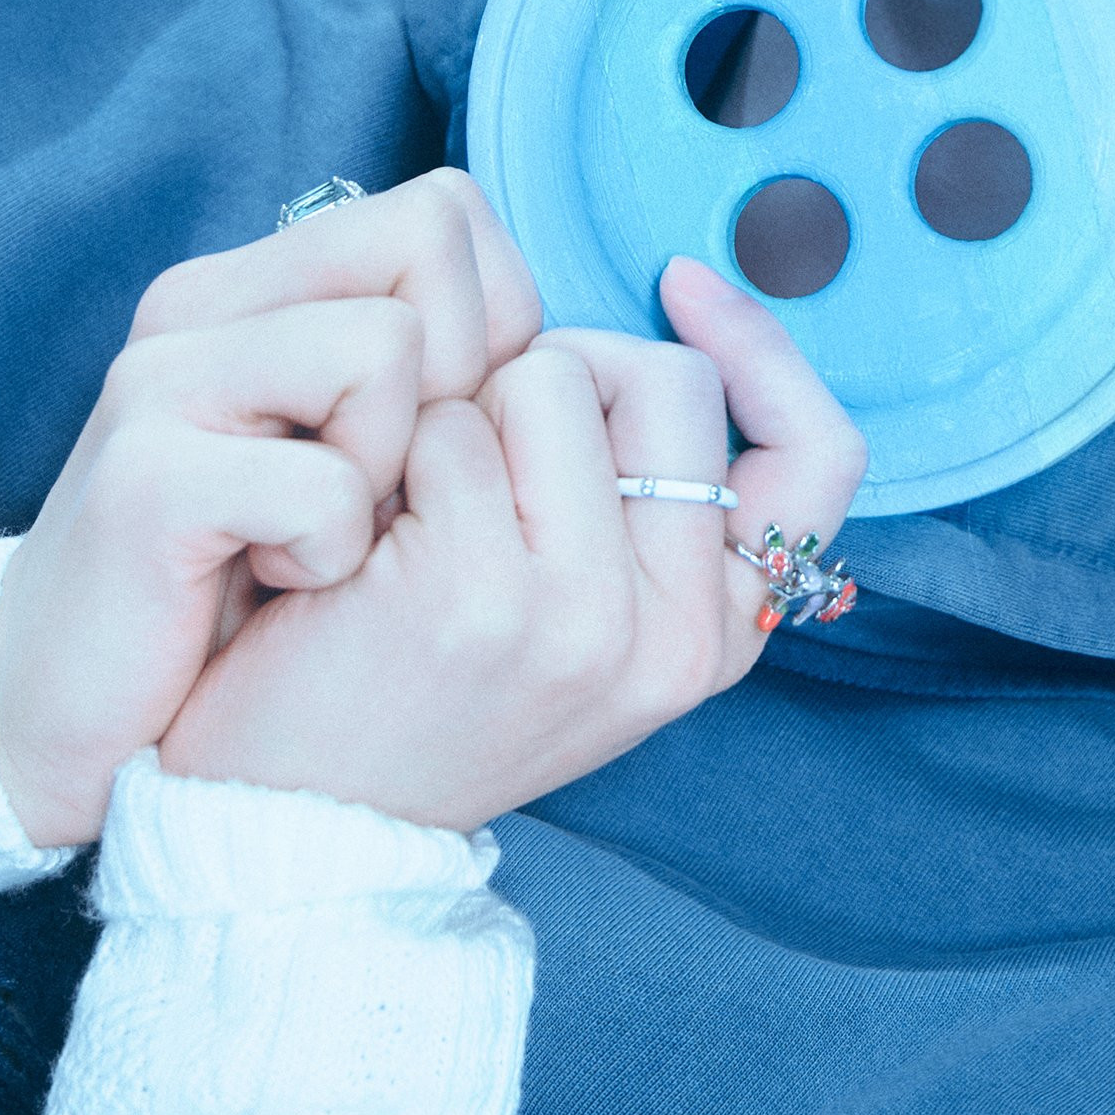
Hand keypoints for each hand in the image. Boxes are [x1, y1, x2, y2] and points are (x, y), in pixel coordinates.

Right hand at [0, 174, 540, 846]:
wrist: (73, 718)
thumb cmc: (238, 594)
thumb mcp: (344, 460)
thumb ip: (423, 383)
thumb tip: (559, 352)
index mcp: (262, 291)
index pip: (448, 213)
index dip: (497, 325)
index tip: (453, 439)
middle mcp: (208, 307)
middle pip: (431, 237)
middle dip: (462, 380)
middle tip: (398, 493)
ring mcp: (171, 382)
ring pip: (385, 347)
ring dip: (394, 470)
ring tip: (333, 542)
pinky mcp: (148, 480)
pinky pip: (321, 483)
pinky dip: (331, 552)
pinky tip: (284, 588)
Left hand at [157, 258, 867, 828]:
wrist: (294, 825)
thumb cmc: (423, 692)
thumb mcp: (583, 628)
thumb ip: (647, 512)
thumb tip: (673, 325)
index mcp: (715, 638)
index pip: (819, 457)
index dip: (762, 350)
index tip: (682, 289)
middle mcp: (671, 634)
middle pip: (664, 375)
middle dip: (566, 365)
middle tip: (483, 436)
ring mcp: (580, 617)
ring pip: (550, 375)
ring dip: (466, 403)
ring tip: (414, 501)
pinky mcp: (473, 594)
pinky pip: (446, 421)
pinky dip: (390, 444)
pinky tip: (358, 526)